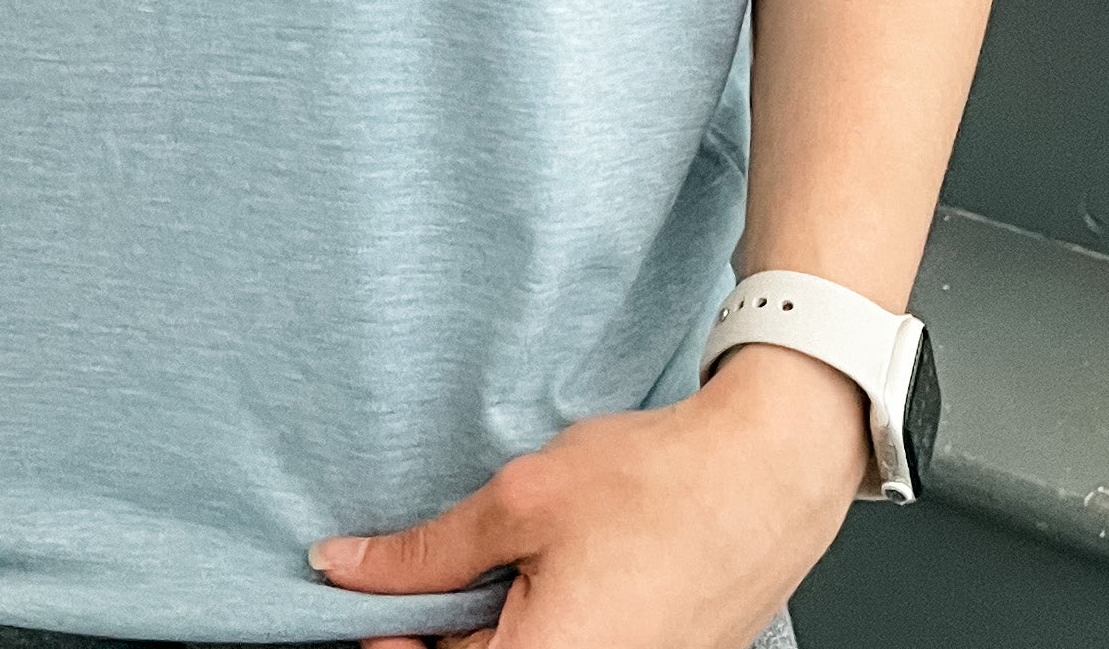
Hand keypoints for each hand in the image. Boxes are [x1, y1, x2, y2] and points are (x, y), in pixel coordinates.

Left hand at [303, 347, 871, 648]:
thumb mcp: (521, 501)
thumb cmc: (655, 484)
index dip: (391, 633)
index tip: (370, 597)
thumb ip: (424, 552)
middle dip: (446, 623)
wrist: (766, 475)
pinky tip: (552, 572)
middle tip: (446, 562)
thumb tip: (343, 567)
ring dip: (497, 621)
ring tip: (515, 557)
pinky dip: (543, 622)